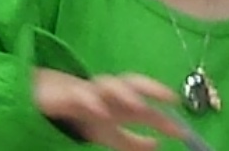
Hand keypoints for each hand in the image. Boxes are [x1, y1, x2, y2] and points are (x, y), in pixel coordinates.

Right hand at [35, 68, 185, 150]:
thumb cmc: (82, 112)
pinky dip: (91, 101)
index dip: (165, 117)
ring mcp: (87, 91)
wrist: (44, 99)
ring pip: (108, 85)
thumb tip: (157, 145)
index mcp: (119, 102)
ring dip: (125, 93)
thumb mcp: (108, 132)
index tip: (184, 131)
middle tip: (170, 98)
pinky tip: (101, 110)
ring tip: (140, 107)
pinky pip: (79, 96)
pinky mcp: (66, 96)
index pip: (146, 105)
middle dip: (152, 88)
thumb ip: (131, 140)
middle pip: (133, 83)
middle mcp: (107, 93)